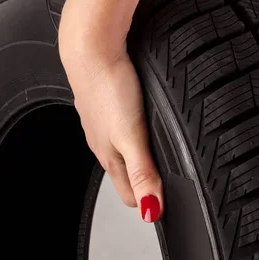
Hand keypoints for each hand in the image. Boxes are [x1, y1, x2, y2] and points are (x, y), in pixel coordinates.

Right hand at [59, 36, 162, 222]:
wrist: (91, 48)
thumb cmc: (108, 87)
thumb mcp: (132, 136)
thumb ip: (142, 173)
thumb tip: (149, 212)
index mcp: (109, 156)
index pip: (129, 195)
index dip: (149, 202)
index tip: (166, 205)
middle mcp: (102, 141)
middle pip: (124, 174)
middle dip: (143, 183)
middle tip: (166, 185)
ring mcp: (101, 121)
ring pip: (120, 148)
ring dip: (137, 157)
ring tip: (156, 157)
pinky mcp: (105, 101)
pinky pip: (118, 125)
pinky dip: (131, 130)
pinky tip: (140, 121)